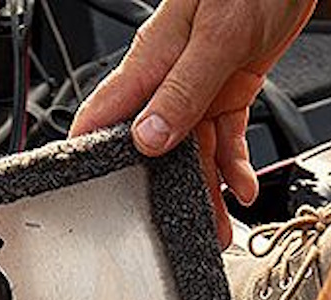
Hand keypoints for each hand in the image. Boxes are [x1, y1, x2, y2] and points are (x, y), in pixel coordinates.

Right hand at [70, 0, 314, 244]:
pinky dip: (235, 165)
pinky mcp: (228, 86)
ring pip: (195, 150)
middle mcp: (169, 78)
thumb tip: (148, 137)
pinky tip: (242, 187)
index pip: (105, 117)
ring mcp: (199, 85)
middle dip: (170, 192)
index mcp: (151, 61)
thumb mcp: (216, 38)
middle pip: (159, 148)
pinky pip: (226, 136)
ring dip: (209, 189)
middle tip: (185, 230)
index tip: (88, 198)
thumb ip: (182, 91)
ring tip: (221, 225)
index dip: (91, 156)